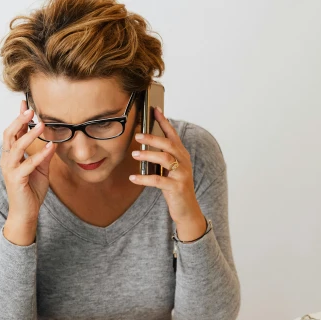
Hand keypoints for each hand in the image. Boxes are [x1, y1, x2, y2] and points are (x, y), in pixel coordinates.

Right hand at [0, 99, 54, 233]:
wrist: (26, 213)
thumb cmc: (31, 191)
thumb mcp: (41, 169)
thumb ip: (44, 155)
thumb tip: (53, 140)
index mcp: (11, 155)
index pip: (13, 132)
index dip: (19, 117)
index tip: (25, 103)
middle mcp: (7, 160)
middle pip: (10, 134)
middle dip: (20, 120)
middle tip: (31, 108)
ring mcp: (10, 169)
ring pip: (16, 147)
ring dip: (29, 134)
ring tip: (41, 124)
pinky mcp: (16, 179)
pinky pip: (28, 164)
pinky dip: (40, 154)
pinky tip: (50, 146)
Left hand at [129, 108, 206, 240]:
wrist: (187, 209)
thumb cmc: (176, 187)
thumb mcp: (170, 169)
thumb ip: (162, 157)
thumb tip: (144, 143)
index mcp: (182, 155)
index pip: (173, 134)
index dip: (164, 121)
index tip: (155, 110)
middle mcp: (184, 162)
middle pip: (169, 144)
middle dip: (153, 137)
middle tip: (137, 135)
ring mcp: (181, 174)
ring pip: (164, 159)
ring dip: (148, 155)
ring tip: (134, 154)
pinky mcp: (177, 187)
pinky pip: (158, 180)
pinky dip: (144, 178)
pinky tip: (133, 177)